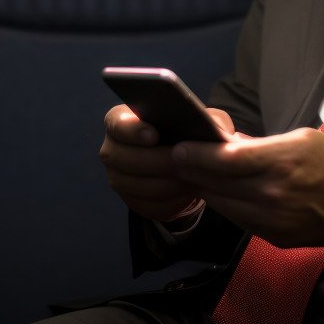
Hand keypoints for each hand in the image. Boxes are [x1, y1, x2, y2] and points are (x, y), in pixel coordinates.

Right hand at [97, 104, 235, 222]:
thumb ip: (205, 118)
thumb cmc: (188, 135)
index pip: (116, 124)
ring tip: (190, 178)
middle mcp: (112, 148)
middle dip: (156, 161)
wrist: (186, 168)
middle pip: (124, 158)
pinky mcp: (130, 201)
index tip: (154, 135)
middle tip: (183, 162)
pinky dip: (169, 200)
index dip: (132, 130)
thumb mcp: (201, 122)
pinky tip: (186, 193)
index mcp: (122, 120)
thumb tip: (211, 125)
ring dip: (166, 183)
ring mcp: (118, 177)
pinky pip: (147, 205)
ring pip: (137, 185)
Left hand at [170, 128, 323, 247]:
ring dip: (208, 191)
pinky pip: (240, 221)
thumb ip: (258, 144)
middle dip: (193, 172)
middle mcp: (272, 194)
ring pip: (224, 206)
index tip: (179, 148)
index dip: (196, 155)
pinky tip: (225, 195)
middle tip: (178, 160)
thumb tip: (226, 144)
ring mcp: (273, 220)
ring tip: (196, 177)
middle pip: (217, 184)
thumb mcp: (299, 139)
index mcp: (279, 162)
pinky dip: (229, 207)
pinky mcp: (276, 237)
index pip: (224, 160)